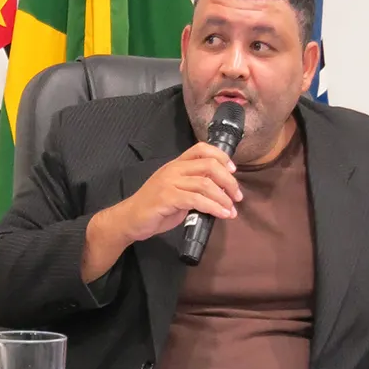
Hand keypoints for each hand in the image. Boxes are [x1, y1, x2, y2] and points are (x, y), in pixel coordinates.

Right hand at [81, 144, 241, 282]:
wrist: (130, 219)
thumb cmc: (155, 208)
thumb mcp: (177, 192)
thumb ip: (194, 188)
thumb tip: (220, 193)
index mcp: (176, 164)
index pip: (202, 149)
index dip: (222, 157)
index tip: (233, 172)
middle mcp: (174, 169)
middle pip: (209, 165)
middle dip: (228, 181)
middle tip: (237, 196)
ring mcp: (170, 182)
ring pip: (205, 184)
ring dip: (224, 197)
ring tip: (232, 209)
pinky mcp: (168, 198)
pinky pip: (197, 200)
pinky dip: (214, 207)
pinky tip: (222, 214)